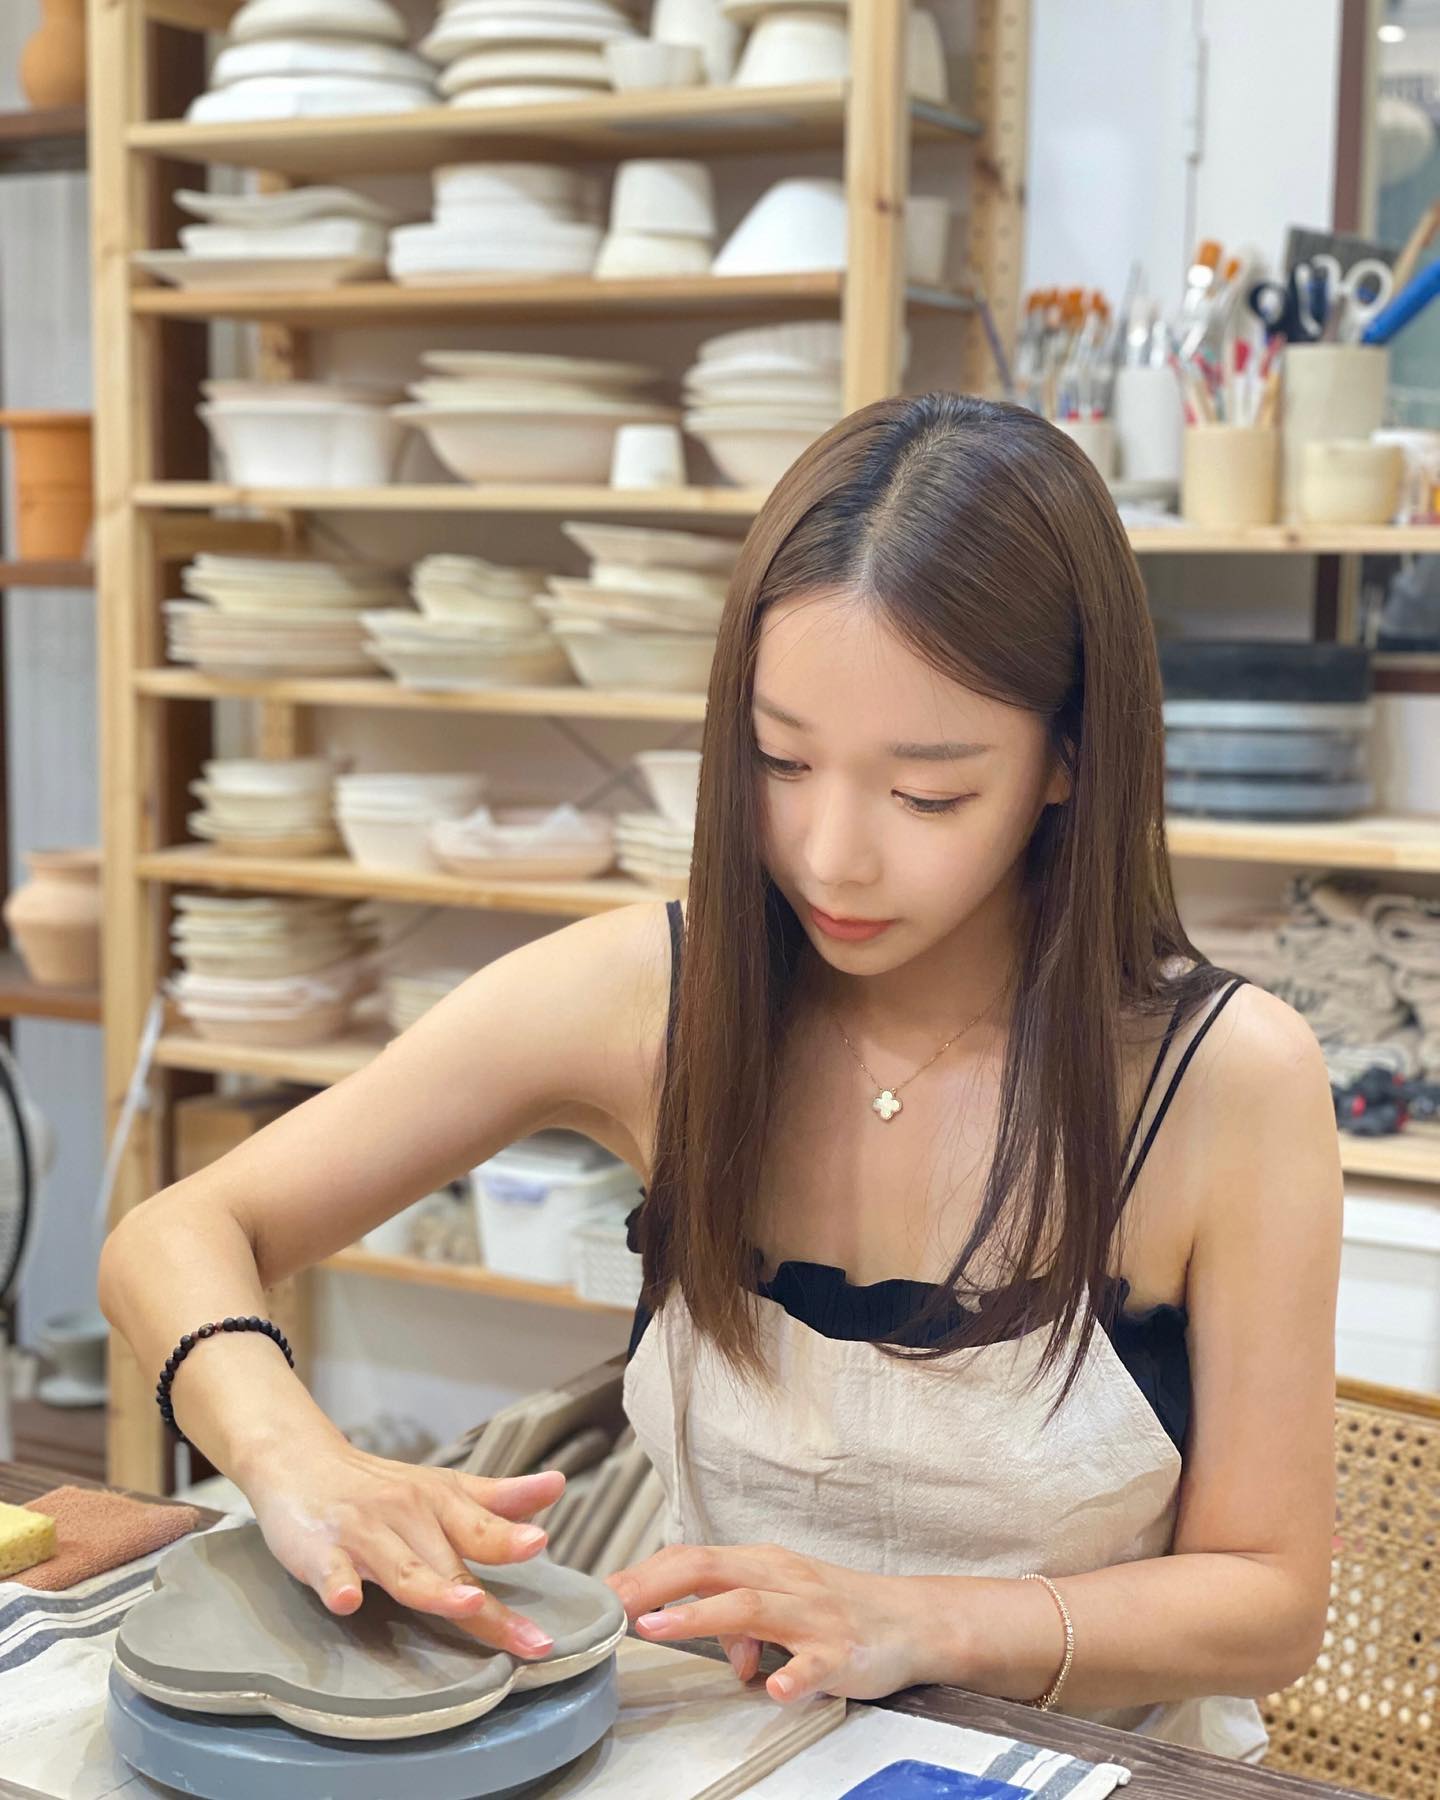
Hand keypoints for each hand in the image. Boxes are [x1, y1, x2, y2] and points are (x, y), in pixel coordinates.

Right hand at [244, 1437, 565, 1658]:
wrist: (300, 1461)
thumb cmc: (381, 1487)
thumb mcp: (443, 1487)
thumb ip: (498, 1498)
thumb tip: (558, 1486)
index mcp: (440, 1501)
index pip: (483, 1528)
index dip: (512, 1539)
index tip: (543, 1545)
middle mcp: (407, 1514)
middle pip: (451, 1562)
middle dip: (488, 1603)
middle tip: (530, 1637)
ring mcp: (363, 1533)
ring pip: (402, 1568)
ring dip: (434, 1587)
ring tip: (467, 1604)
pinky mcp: (320, 1550)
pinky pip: (331, 1571)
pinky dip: (340, 1585)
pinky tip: (348, 1600)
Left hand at [604, 1542, 929, 1702]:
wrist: (912, 1619)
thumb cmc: (840, 1606)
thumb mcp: (782, 1602)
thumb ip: (737, 1616)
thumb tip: (706, 1642)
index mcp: (763, 1564)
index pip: (694, 1557)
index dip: (646, 1571)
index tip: (604, 1590)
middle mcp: (783, 1579)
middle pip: (710, 1568)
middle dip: (655, 1584)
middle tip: (613, 1605)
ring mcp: (812, 1614)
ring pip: (749, 1606)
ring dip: (698, 1617)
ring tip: (656, 1628)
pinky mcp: (840, 1651)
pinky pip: (813, 1664)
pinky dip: (792, 1676)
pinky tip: (772, 1689)